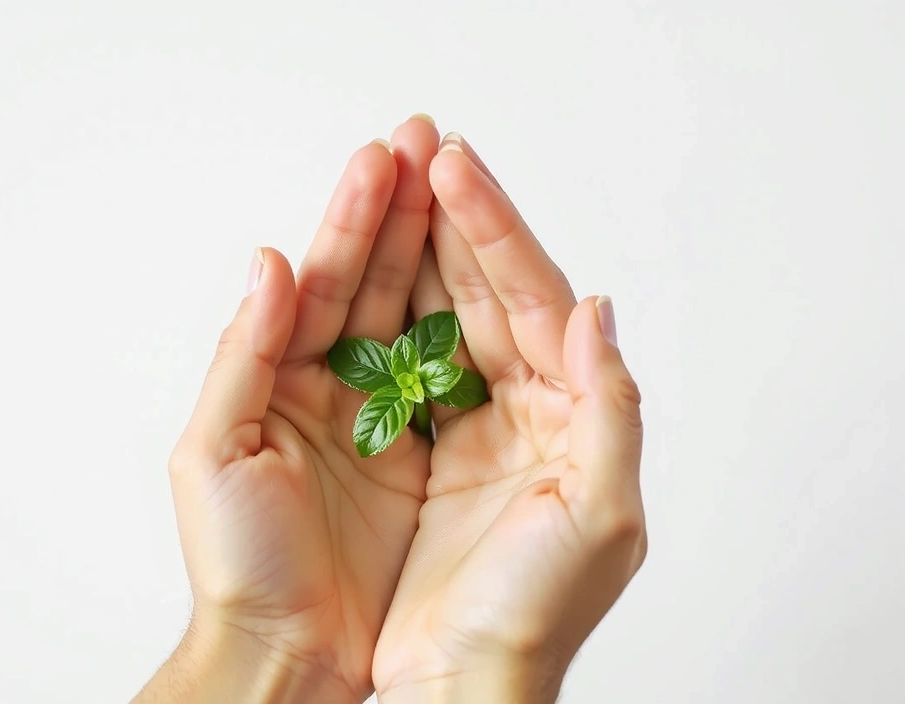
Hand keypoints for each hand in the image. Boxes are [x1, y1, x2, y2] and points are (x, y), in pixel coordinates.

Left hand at [133, 116, 440, 703]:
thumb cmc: (238, 562)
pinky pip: (452, 378)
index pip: (321, 280)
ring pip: (415, 316)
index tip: (384, 158)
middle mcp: (334, 387)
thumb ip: (242, 354)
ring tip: (458, 184)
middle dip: (401, 212)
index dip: (352, 219)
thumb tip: (269, 265)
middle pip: (372, 282)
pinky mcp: (425, 454)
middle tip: (430, 144)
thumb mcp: (213, 454)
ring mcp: (383, 417)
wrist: (289, 654)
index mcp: (279, 378)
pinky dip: (468, 327)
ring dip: (434, 250)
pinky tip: (483, 279)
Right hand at [373, 133, 647, 702]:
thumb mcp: (602, 516)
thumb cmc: (528, 617)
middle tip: (415, 147)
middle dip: (446, 217)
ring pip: (421, 313)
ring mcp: (444, 423)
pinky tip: (351, 264)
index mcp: (560, 415)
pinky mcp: (390, 446)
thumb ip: (611, 406)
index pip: (530, 298)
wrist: (444, 688)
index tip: (457, 168)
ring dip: (402, 246)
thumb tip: (594, 308)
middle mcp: (506, 409)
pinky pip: (376, 361)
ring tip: (381, 179)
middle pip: (473, 291)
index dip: (494, 230)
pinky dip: (363, 310)